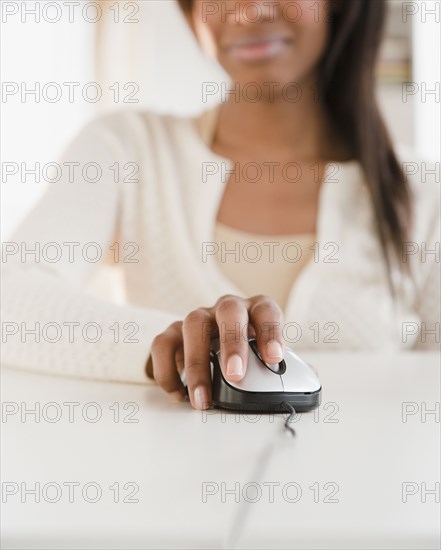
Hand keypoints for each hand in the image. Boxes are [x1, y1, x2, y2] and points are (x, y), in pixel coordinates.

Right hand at [146, 294, 284, 409]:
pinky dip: (167, 370)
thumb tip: (307, 382)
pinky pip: (162, 343)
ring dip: (197, 363)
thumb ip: (288, 369)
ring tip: (202, 399)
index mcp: (255, 310)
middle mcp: (227, 308)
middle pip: (229, 311)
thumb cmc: (250, 353)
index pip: (266, 311)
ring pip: (193, 323)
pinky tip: (179, 394)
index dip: (271, 332)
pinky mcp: (173, 332)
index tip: (274, 359)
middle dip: (232, 342)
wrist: (216, 346)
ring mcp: (199, 317)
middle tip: (235, 375)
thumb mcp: (269, 358)